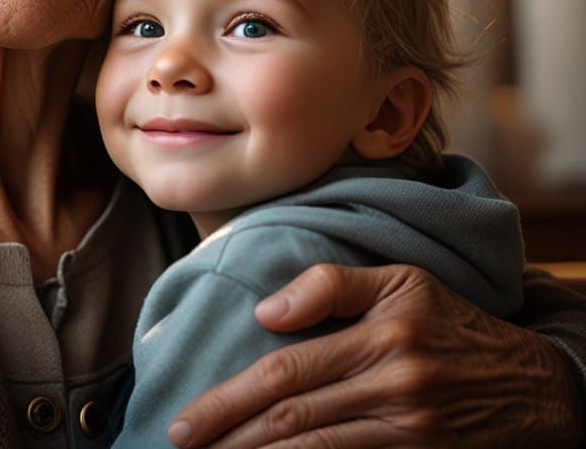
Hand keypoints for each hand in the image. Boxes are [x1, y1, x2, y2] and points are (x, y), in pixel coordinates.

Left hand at [168, 263, 581, 447]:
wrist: (531, 383)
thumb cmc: (451, 321)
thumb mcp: (401, 281)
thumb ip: (332, 285)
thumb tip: (265, 312)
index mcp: (381, 335)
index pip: (287, 371)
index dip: (230, 398)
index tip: (186, 420)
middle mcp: (394, 386)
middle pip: (293, 419)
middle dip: (229, 438)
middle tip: (182, 447)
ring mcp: (409, 432)